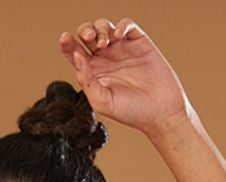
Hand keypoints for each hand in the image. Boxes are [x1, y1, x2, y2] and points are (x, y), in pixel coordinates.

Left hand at [58, 18, 188, 136]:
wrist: (160, 112)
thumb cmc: (131, 112)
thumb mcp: (103, 101)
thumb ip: (87, 81)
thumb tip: (76, 57)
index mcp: (93, 72)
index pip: (74, 53)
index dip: (67, 43)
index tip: (65, 39)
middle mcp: (105, 58)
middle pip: (87, 34)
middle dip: (85, 31)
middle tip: (90, 39)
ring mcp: (121, 49)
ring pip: (104, 26)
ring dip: (101, 29)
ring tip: (104, 43)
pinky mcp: (138, 42)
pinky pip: (127, 25)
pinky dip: (121, 26)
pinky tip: (119, 36)